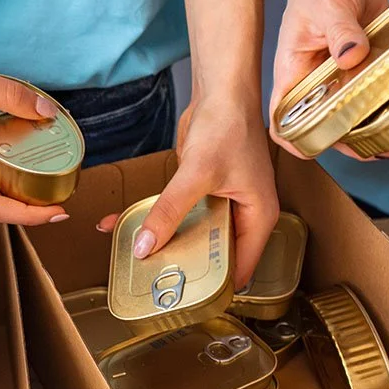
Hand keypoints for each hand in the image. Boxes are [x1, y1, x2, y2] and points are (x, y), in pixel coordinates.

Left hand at [97, 94, 277, 289]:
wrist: (221, 89)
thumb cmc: (229, 124)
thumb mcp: (198, 173)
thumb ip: (170, 210)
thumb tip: (146, 245)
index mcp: (258, 218)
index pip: (241, 269)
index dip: (216, 286)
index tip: (186, 299)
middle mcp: (244, 216)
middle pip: (215, 255)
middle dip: (186, 268)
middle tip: (156, 284)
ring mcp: (224, 205)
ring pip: (194, 236)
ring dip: (168, 245)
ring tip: (138, 261)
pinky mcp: (203, 192)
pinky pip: (181, 215)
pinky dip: (159, 221)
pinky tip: (130, 227)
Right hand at [269, 0, 388, 159]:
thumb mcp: (328, 3)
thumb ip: (340, 31)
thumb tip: (351, 56)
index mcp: (293, 71)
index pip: (283, 118)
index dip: (295, 138)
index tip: (317, 148)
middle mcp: (315, 81)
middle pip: (322, 124)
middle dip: (345, 141)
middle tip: (372, 148)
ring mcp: (341, 76)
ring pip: (351, 114)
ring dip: (370, 129)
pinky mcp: (366, 66)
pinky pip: (374, 93)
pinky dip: (388, 104)